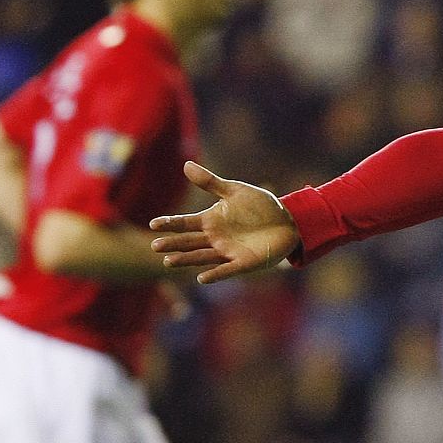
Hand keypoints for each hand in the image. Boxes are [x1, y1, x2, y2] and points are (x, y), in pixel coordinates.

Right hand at [149, 161, 299, 283]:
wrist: (288, 220)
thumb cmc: (260, 206)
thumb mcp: (235, 191)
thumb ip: (211, 182)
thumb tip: (186, 165)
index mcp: (211, 220)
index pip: (185, 223)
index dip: (170, 223)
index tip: (154, 224)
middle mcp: (215, 238)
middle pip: (189, 242)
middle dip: (173, 244)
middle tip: (154, 246)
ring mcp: (228, 251)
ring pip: (202, 257)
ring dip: (186, 260)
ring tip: (168, 262)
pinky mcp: (244, 262)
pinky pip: (227, 270)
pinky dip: (215, 274)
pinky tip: (202, 278)